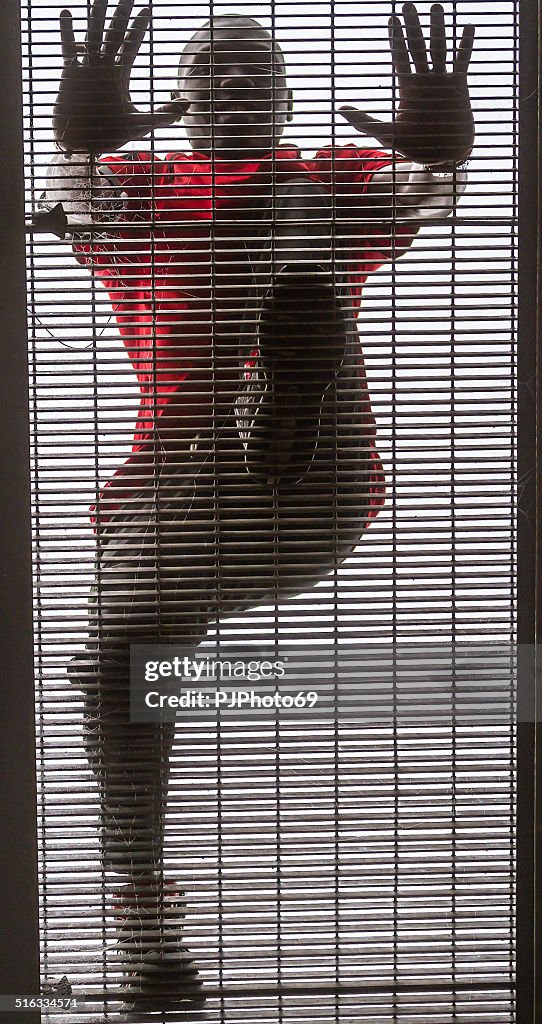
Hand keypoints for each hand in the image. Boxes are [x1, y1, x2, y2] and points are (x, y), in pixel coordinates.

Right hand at [53, 0, 188, 153]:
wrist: (85, 144)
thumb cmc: (110, 135)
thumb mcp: (141, 125)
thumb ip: (163, 115)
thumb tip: (187, 105)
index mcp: (120, 75)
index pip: (131, 46)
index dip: (138, 28)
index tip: (146, 9)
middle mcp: (104, 68)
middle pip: (114, 34)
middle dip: (120, 14)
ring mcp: (87, 69)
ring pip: (92, 35)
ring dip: (95, 16)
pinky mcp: (71, 75)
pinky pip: (69, 49)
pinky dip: (67, 33)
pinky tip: (67, 14)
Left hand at [338, 3, 474, 167]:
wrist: (442, 157)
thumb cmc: (414, 146)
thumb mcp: (386, 134)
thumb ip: (364, 121)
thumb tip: (340, 109)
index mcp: (407, 88)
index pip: (400, 57)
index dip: (396, 38)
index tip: (392, 18)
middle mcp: (424, 80)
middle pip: (418, 47)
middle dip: (413, 27)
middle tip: (408, 4)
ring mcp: (442, 81)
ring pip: (439, 49)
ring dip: (438, 29)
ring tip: (435, 7)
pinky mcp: (459, 87)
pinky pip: (462, 62)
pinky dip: (465, 45)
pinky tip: (467, 27)